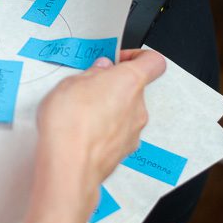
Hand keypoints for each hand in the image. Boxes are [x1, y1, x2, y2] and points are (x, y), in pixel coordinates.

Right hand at [16, 49, 165, 222]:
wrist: (69, 165)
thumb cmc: (70, 123)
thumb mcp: (70, 83)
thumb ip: (90, 74)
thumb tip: (99, 71)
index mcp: (129, 82)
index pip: (153, 61)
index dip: (138, 56)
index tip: (118, 59)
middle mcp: (138, 107)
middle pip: (134, 89)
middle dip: (113, 86)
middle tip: (88, 87)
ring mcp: (133, 132)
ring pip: (125, 113)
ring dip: (108, 109)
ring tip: (79, 112)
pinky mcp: (123, 152)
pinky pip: (117, 133)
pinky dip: (103, 130)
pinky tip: (81, 131)